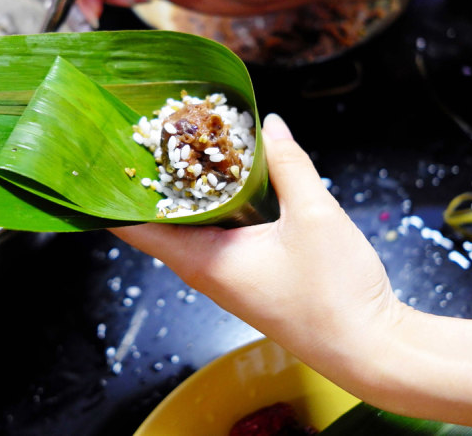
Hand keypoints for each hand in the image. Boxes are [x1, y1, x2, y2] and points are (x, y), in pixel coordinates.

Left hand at [110, 113, 406, 381]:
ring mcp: (226, 277)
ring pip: (190, 229)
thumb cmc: (335, 293)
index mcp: (204, 260)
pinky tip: (229, 181)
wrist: (368, 348)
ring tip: (183, 147)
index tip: (103, 158)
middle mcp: (206, 271)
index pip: (136, 229)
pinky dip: (214, 207)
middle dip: (152, 181)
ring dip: (186, 192)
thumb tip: (272, 125)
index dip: (113, 195)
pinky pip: (216, 237)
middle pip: (160, 224)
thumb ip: (290, 164)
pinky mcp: (247, 278)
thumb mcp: (315, 215)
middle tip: (148, 134)